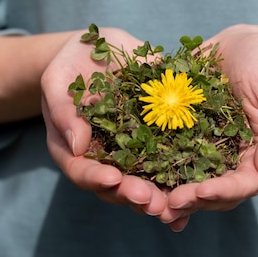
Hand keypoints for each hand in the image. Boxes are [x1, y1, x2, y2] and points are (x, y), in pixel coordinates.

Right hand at [41, 27, 166, 216]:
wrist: (98, 49)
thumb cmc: (72, 63)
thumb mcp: (59, 79)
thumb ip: (63, 109)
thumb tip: (76, 145)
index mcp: (73, 147)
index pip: (80, 171)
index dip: (96, 178)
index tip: (114, 179)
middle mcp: (102, 156)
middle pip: (114, 186)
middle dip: (134, 195)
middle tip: (152, 202)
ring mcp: (129, 151)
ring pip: (143, 182)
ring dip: (158, 198)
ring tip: (174, 207)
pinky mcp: (155, 140)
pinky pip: (168, 162)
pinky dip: (181, 181)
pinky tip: (198, 194)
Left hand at [162, 25, 257, 228]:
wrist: (242, 44)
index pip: (244, 184)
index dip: (222, 192)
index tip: (200, 193)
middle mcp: (236, 163)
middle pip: (215, 193)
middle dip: (191, 200)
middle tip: (166, 204)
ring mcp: (210, 152)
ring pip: (190, 182)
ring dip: (170, 194)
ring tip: (147, 200)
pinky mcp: (187, 139)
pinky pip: (170, 158)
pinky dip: (155, 171)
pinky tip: (134, 179)